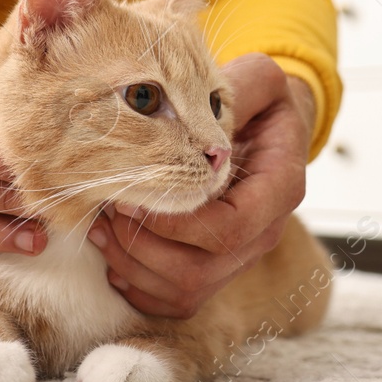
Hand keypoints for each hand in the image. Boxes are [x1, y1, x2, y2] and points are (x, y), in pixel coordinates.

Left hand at [86, 52, 315, 317]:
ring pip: (185, 291)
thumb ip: (236, 89)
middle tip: (108, 208)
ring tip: (101, 227)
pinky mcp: (216, 270)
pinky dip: (138, 287)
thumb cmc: (257, 100)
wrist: (265, 125)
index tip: (133, 194)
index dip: (176, 223)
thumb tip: (193, 106)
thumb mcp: (256, 79)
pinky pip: (175, 302)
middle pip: (201, 270)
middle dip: (143, 246)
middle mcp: (264, 233)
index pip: (230, 228)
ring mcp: (241, 258)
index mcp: (280, 189)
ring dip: (133, 266)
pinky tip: (113, 252)